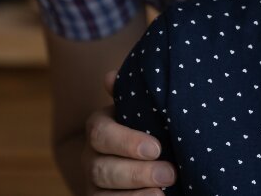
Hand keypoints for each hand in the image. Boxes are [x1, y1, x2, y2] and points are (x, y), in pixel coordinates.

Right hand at [83, 72, 176, 194]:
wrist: (146, 157)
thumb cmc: (147, 126)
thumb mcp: (140, 109)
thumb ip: (129, 93)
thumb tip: (109, 76)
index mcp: (99, 129)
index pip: (101, 134)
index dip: (127, 142)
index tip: (156, 148)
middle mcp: (91, 158)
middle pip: (103, 169)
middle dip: (137, 173)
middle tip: (170, 173)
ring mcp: (94, 185)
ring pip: (104, 194)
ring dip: (136, 195)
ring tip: (163, 193)